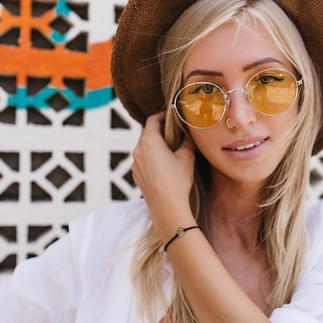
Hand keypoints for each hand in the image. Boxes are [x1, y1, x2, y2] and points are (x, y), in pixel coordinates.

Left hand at [131, 112, 195, 229]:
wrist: (166, 206)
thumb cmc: (177, 180)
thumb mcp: (187, 157)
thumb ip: (187, 141)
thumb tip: (187, 133)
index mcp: (149, 141)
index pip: (152, 120)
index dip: (162, 116)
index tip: (170, 115)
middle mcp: (138, 150)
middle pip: (147, 133)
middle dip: (159, 131)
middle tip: (173, 132)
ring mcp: (135, 163)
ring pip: (144, 148)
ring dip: (155, 145)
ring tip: (170, 149)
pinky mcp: (136, 174)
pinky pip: (143, 160)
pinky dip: (151, 158)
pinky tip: (164, 165)